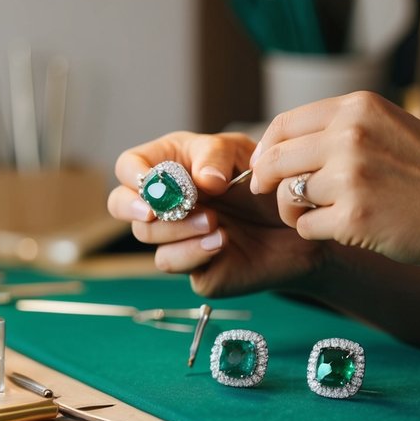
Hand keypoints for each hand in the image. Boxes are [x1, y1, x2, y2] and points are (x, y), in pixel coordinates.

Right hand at [108, 130, 328, 297]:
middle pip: (121, 204)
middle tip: (155, 211)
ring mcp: (175, 235)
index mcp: (170, 164)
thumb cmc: (265, 182)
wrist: (298, 224)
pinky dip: (191, 252)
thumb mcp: (243, 154)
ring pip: (146, 236)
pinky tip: (221, 241)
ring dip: (175, 228)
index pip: (130, 166)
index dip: (133, 174)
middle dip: (134, 207)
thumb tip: (201, 181)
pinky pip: (171, 262)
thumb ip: (216, 157)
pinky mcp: (191, 265)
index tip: (149, 181)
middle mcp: (166, 200)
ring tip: (214, 221)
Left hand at [249, 91, 419, 270]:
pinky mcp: (353, 219)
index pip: (284, 124)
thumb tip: (280, 145)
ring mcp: (350, 178)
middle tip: (271, 195)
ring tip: (323, 213)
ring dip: (295, 209)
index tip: (265, 166)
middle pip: (276, 159)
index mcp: (357, 108)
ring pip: (288, 195)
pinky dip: (315, 231)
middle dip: (267, 180)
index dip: (267, 149)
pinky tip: (341, 229)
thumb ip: (340, 128)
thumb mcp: (389, 126)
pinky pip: (305, 226)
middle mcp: (350, 136)